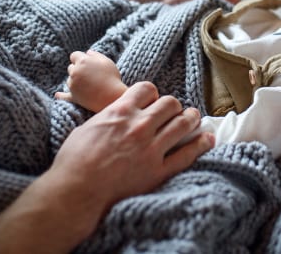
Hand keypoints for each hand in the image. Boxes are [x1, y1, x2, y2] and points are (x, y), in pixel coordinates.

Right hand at [0, 82, 213, 252]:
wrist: (76, 192)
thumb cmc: (73, 161)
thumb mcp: (87, 127)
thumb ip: (108, 117)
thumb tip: (115, 114)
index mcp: (120, 111)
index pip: (147, 89)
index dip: (152, 93)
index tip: (152, 100)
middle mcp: (140, 125)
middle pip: (169, 103)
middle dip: (172, 105)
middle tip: (173, 111)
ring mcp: (152, 148)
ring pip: (182, 123)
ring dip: (191, 118)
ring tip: (194, 118)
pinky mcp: (159, 170)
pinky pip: (187, 154)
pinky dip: (200, 144)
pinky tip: (207, 139)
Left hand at [55, 50, 126, 111]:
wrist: (112, 97)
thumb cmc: (111, 77)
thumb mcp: (106, 61)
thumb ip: (95, 54)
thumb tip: (87, 52)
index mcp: (82, 61)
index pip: (74, 55)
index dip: (80, 58)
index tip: (86, 62)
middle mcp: (74, 72)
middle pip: (70, 67)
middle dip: (77, 69)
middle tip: (89, 74)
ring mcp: (72, 85)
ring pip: (69, 80)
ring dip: (75, 80)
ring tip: (89, 85)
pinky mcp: (73, 96)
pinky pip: (64, 96)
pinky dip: (61, 95)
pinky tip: (57, 95)